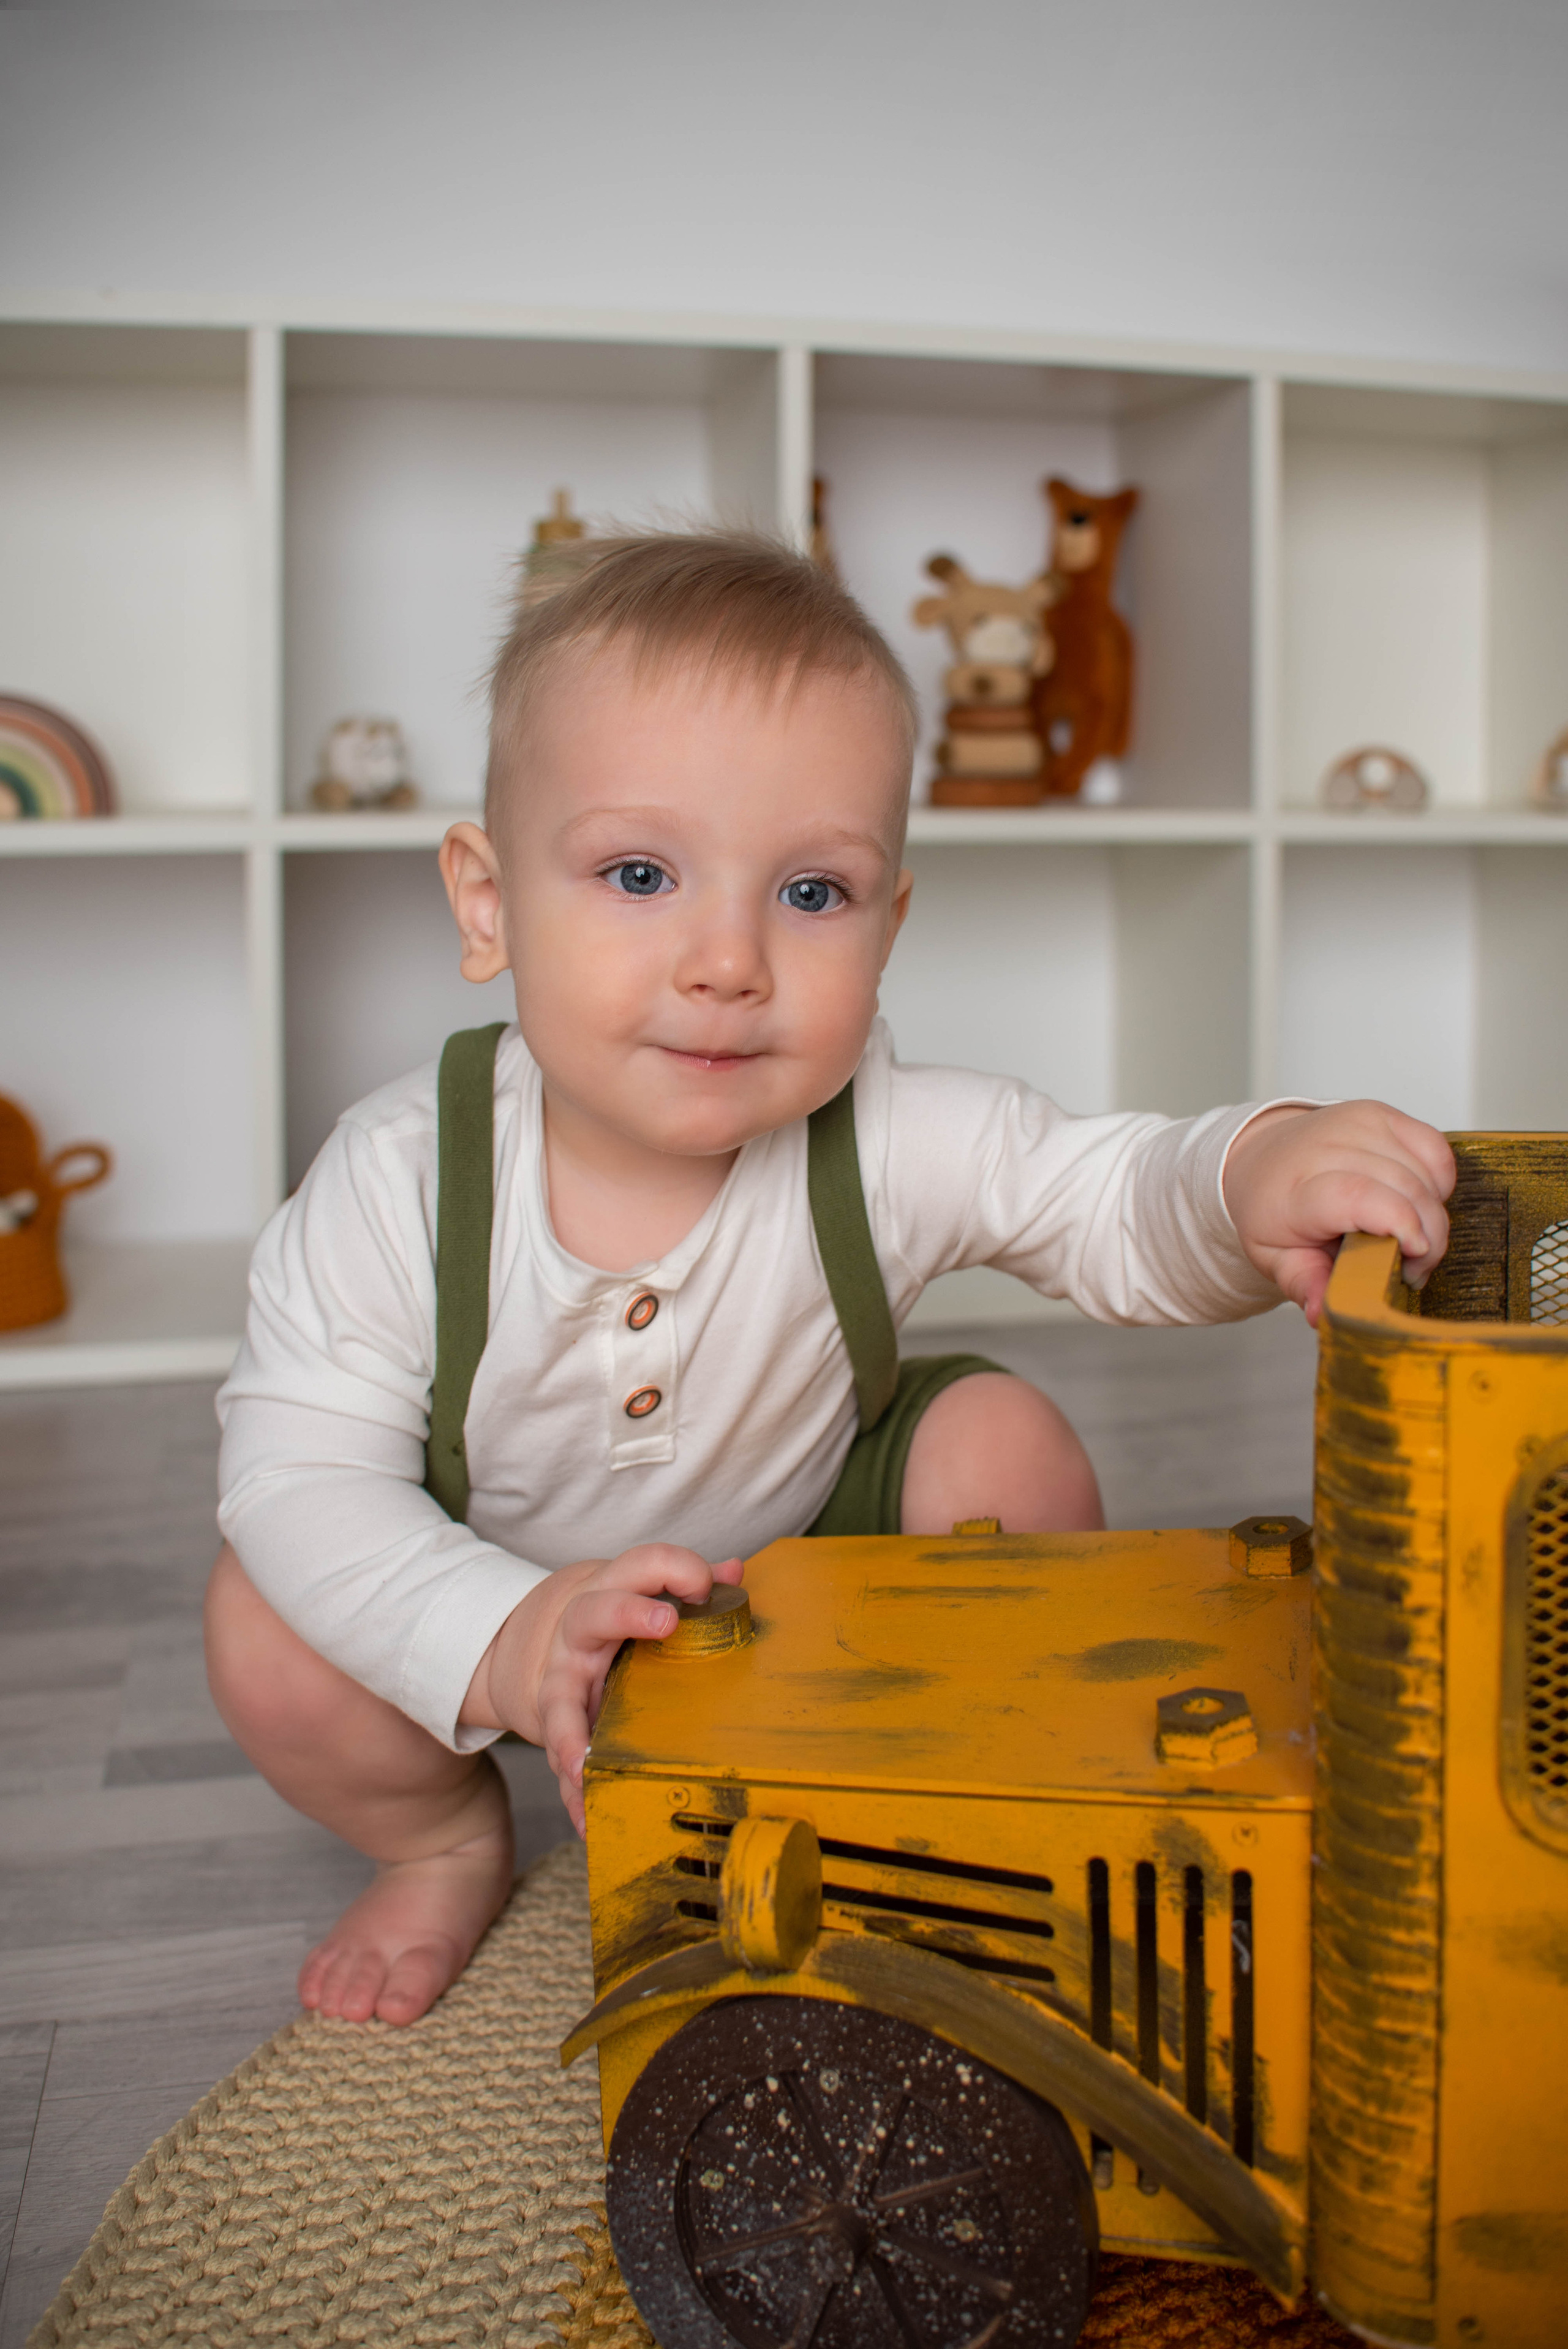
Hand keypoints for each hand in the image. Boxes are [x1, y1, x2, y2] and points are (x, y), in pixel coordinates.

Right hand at [460, 1544, 743, 1833]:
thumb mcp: (635, 1591)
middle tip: (666, 1623)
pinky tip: (586, 1819)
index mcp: (610, 1590)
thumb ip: (682, 1584)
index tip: (705, 1584)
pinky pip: (559, 1758)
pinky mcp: (554, 1720)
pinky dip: (572, 1792)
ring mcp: (561, 1678)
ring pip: (560, 1698)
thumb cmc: (605, 1615)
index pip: (640, 1564)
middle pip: (594, 1613)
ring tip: (583, 1764)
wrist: (529, 1639)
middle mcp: (579, 1631)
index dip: (675, 1567)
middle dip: (628, 1614)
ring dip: (572, 1733)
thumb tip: (734, 1570)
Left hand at [1222, 1100, 1454, 1326]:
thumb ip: (1304, 1284)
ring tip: (1408, 1237)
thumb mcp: (1276, 1258)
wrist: (1261, 1159)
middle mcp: (1327, 1147)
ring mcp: (1357, 1123)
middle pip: (1406, 1190)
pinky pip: (1436, 1149)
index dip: (1402, 1226)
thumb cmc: (1273, 1212)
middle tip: (1411, 1269)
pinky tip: (1416, 1202)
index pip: (1359, 1196)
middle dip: (1427, 1238)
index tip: (1413, 1261)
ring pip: (1427, 1173)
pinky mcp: (1382, 1112)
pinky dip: (1438, 1182)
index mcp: (1297, 1189)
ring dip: (1433, 1215)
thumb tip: (1321, 1314)